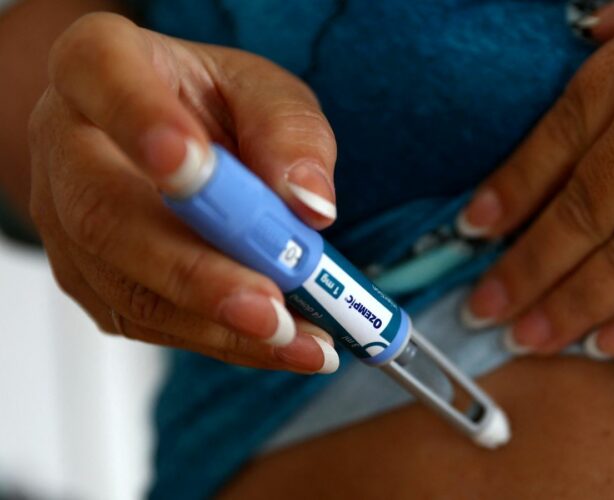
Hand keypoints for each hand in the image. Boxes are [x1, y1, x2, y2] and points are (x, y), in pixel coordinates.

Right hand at [28, 13, 339, 371]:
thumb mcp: (267, 94)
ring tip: (301, 341)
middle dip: (196, 271)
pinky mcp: (94, 282)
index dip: (142, 124)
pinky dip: (222, 340)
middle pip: (105, 214)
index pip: (100, 77)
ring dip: (219, 324)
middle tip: (269, 305)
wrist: (176, 136)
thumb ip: (290, 133)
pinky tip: (282, 344)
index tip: (196, 169)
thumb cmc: (215, 107)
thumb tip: (309, 205)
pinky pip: (148, 323)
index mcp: (99, 67)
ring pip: (126, 287)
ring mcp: (68, 225)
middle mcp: (67, 147)